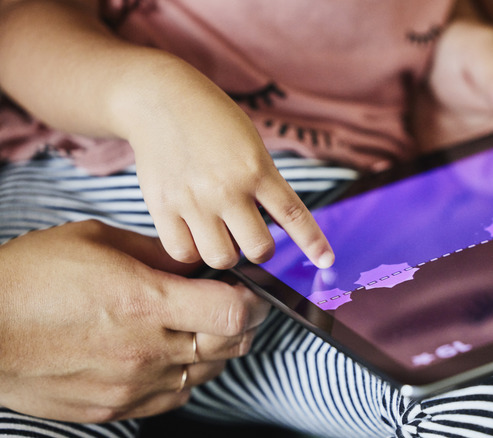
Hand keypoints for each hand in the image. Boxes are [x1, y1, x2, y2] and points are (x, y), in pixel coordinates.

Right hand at [0, 220, 269, 421]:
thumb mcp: (97, 241)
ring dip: (215, 349)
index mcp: (145, 302)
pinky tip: (170, 354)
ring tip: (196, 325)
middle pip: (230, 345)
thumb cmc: (31, 277)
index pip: (234, 313)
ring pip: (207, 374)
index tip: (250, 287)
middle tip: (231, 302)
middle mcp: (146, 349)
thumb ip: (158, 253)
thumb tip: (199, 260)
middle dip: (243, 322)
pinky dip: (185, 376)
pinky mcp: (114, 407)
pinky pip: (175, 398)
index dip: (254, 299)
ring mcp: (131, 384)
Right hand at [118, 57, 333, 269]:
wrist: (160, 99)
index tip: (326, 260)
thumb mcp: (250, 145)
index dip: (313, 243)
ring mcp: (193, 200)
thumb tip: (274, 228)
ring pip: (221, 258)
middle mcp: (227, 188)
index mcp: (256, 168)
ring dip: (227, 253)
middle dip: (261, 250)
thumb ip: (263, 183)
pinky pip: (183, 252)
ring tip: (221, 235)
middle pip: (258, 248)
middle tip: (252, 239)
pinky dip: (192, 251)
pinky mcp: (162, 207)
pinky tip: (194, 235)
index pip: (293, 215)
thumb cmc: (212, 122)